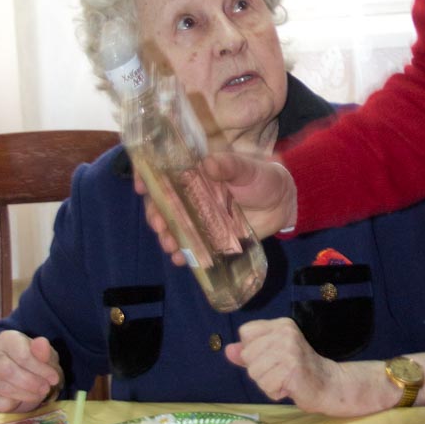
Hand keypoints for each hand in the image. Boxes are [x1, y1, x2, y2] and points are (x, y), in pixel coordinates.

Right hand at [0, 331, 61, 411]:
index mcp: (7, 339)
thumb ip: (43, 350)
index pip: (22, 355)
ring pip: (2, 388)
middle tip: (46, 389)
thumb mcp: (44, 353)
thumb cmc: (34, 360)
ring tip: (38, 394)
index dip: (40, 369)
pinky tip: (19, 400)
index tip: (54, 378)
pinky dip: (8, 405)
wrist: (22, 370)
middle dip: (31, 383)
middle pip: (7, 372)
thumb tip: (42, 344)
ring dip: (25, 394)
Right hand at [137, 150, 296, 260]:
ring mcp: (198, 218)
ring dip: (168, 237)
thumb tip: (209, 163)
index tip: (141, 187)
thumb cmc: (263, 178)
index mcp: (195, 173)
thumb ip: (230, 166)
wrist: (283, 204)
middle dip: (156, 216)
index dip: (147, 179)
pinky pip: (192, 247)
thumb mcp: (247, 169)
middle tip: (158, 225)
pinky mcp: (209, 238)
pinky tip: (181, 259)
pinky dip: (185, 255)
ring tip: (169, 244)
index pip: (163, 173)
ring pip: (175, 228)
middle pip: (163, 205)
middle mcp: (191, 196)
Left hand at [225, 318, 345, 412]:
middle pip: (247, 355)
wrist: (328, 384)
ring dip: (267, 383)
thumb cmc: (297, 370)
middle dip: (259, 370)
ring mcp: (289, 349)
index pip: (246, 333)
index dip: (252, 350)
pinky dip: (275, 392)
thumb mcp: (272, 356)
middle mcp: (285, 333)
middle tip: (280, 371)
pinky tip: (289, 387)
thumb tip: (228, 350)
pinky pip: (266, 385)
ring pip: (254, 372)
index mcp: (281, 325)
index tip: (270, 357)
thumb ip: (249, 352)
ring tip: (285, 379)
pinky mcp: (292, 368)